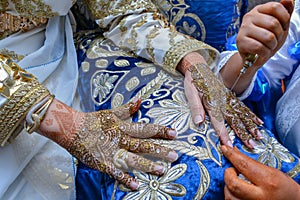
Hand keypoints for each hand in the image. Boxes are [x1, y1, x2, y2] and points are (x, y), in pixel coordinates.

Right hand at [38, 98, 177, 189]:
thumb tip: (140, 100)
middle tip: (175, 155)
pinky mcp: (103, 162)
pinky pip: (115, 172)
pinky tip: (135, 185)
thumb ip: (127, 108)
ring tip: (161, 170)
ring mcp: (111, 151)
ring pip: (132, 158)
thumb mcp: (111, 112)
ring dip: (146, 165)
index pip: (145, 129)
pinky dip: (125, 178)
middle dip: (159, 150)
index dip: (160, 131)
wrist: (71, 128)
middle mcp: (120, 139)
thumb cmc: (93, 120)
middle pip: (142, 144)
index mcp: (123, 127)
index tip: (174, 133)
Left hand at [189, 63, 262, 147]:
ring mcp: (228, 98)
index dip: (223, 133)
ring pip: (241, 114)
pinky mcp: (230, 96)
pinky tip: (258, 121)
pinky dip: (250, 115)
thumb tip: (199, 122)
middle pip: (234, 119)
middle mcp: (222, 101)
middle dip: (243, 133)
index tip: (228, 144)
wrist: (199, 67)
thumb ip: (196, 107)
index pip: (218, 121)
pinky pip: (242, 107)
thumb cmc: (193, 81)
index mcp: (212, 102)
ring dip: (250, 125)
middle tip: (252, 145)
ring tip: (259, 136)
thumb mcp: (190, 93)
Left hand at [221, 145, 299, 199]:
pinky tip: (237, 191)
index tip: (224, 148)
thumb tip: (235, 152)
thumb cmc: (285, 188)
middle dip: (228, 174)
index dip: (232, 155)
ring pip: (229, 196)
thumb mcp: (274, 172)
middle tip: (232, 170)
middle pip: (233, 183)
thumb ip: (254, 164)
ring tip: (236, 181)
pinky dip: (231, 195)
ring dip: (228, 186)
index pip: (244, 165)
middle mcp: (260, 196)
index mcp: (269, 182)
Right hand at [236, 0, 292, 67]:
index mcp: (259, 10)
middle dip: (279, 36)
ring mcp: (243, 28)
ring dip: (272, 46)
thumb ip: (285, 12)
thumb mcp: (279, 25)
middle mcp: (249, 16)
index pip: (275, 7)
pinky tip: (262, 52)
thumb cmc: (267, 40)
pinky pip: (259, 47)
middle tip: (274, 41)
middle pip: (273, 23)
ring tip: (267, 47)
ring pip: (268, 37)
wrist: (254, 57)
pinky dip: (264, 53)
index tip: (282, 27)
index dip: (284, 19)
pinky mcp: (240, 41)